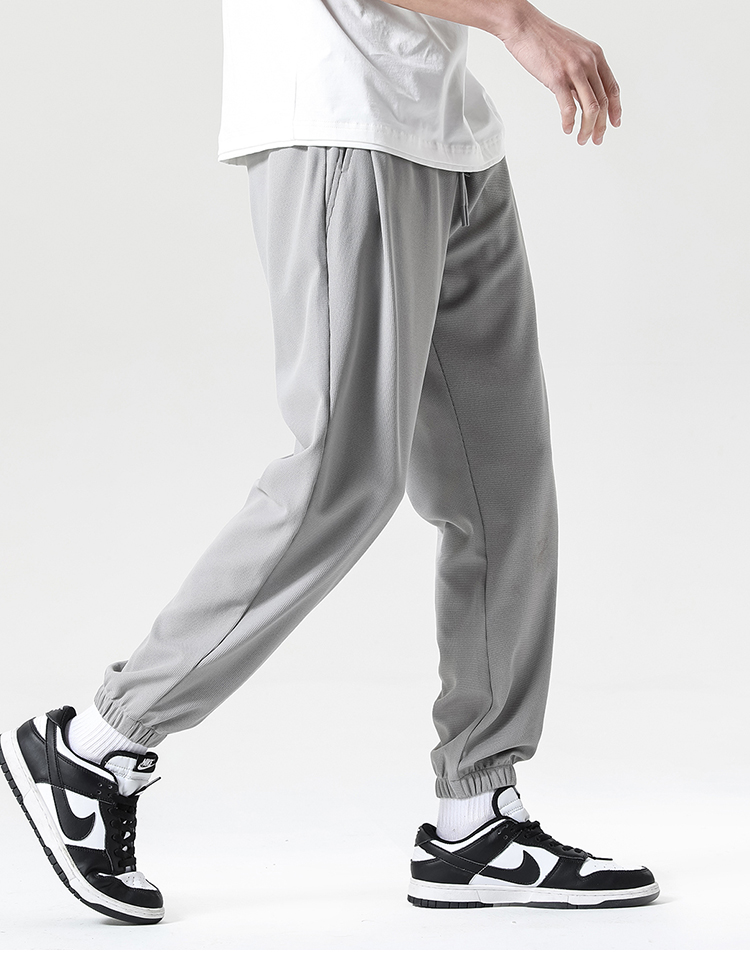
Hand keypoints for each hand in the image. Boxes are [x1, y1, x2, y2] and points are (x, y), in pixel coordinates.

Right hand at [495, 4, 621, 144]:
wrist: (525, 26)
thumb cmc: (543, 39)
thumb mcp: (571, 52)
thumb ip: (580, 73)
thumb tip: (582, 96)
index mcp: (595, 55)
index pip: (612, 88)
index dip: (615, 109)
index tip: (614, 123)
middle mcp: (588, 62)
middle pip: (603, 102)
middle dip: (601, 125)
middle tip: (597, 139)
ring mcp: (574, 70)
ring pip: (590, 108)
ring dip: (587, 128)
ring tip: (582, 139)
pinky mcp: (557, 78)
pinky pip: (569, 107)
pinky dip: (569, 122)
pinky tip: (567, 129)